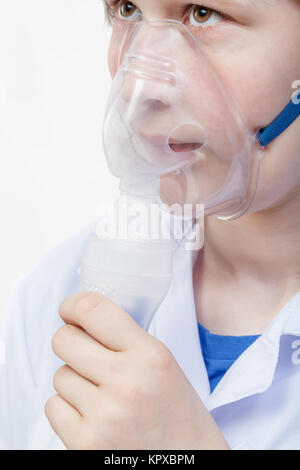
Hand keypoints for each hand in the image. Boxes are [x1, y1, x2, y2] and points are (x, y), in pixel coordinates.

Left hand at [45, 292, 228, 449]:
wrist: (190, 463)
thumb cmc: (178, 414)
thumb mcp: (164, 364)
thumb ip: (127, 339)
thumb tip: (83, 318)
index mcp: (150, 355)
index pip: (93, 310)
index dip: (73, 305)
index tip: (70, 310)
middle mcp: (127, 381)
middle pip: (64, 340)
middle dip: (71, 343)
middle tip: (86, 354)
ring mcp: (105, 414)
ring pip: (60, 375)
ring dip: (75, 381)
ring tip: (102, 396)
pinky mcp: (86, 443)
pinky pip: (53, 407)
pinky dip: (67, 409)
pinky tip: (93, 416)